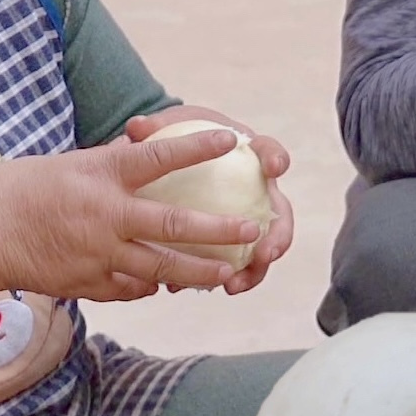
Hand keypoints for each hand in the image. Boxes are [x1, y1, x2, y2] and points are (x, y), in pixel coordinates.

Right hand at [0, 135, 259, 303]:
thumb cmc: (21, 189)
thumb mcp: (70, 164)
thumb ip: (113, 166)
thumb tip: (150, 152)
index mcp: (99, 177)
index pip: (158, 159)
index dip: (196, 149)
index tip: (230, 139)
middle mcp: (105, 217)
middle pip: (174, 226)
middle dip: (219, 230)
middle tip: (253, 229)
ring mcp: (99, 254)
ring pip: (162, 268)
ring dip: (199, 271)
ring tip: (229, 271)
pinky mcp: (90, 283)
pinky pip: (133, 287)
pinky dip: (153, 285)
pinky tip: (169, 284)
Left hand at [129, 108, 296, 294]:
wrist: (171, 162)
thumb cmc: (176, 140)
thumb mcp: (167, 130)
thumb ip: (156, 129)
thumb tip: (137, 127)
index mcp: (248, 157)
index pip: (269, 152)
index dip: (276, 159)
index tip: (274, 167)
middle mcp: (256, 191)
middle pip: (279, 214)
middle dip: (277, 236)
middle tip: (267, 252)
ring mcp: (247, 219)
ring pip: (262, 248)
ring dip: (253, 270)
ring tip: (234, 285)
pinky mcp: (231, 243)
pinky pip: (233, 264)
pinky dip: (220, 278)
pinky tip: (199, 288)